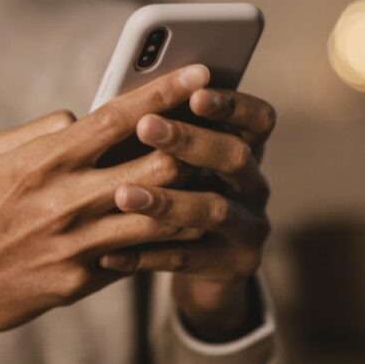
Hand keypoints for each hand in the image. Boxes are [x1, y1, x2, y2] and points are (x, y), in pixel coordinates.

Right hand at [0, 65, 210, 346]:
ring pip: (161, 213)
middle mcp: (65, 200)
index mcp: (42, 161)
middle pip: (157, 164)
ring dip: (191, 192)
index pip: (118, 117)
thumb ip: (41, 131)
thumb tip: (84, 117)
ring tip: (213, 176)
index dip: (165, 92)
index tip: (201, 73)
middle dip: (193, 142)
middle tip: (216, 129)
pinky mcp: (80, 281)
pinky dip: (161, 235)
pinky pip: (136, 253)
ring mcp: (76, 245)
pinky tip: (181, 222)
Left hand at [100, 88, 276, 340]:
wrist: (202, 270)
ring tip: (122, 195)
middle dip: (190, 140)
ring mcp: (249, 227)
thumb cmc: (174, 193)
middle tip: (145, 127)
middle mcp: (253, 185)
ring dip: (167, 200)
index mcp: (243, 148)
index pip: (256, 118)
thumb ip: (156, 134)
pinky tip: (108, 254)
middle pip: (235, 156)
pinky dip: (145, 255)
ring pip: (213, 210)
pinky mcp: (234, 266)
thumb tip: (116, 99)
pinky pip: (187, 259)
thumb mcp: (172, 161)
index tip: (195, 93)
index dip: (231, 104)